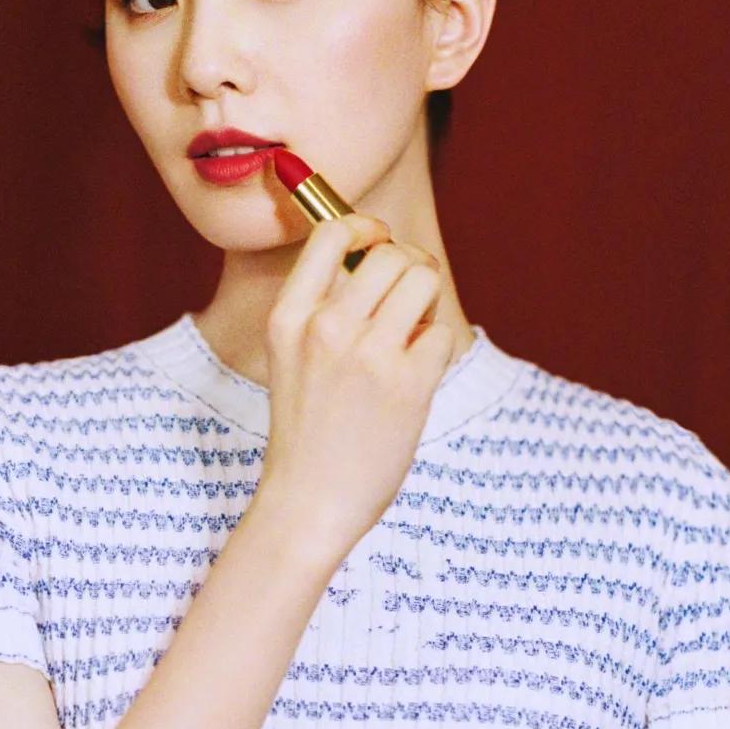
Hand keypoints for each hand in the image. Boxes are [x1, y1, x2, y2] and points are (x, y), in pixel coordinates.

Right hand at [257, 211, 455, 556]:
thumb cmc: (307, 430)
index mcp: (288, 317)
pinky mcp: (408, 385)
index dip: (366, 226)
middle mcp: (326, 327)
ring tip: (414, 330)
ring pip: (422, 279)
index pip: (331, 232)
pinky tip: (415, 377)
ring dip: (427, 299)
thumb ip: (323, 307)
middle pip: (390, 253)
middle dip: (409, 266)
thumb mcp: (291, 357)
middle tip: (408, 298)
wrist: (308, 502)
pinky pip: (441, 334)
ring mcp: (368, 355)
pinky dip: (435, 350)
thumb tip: (378, 252)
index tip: (378, 242)